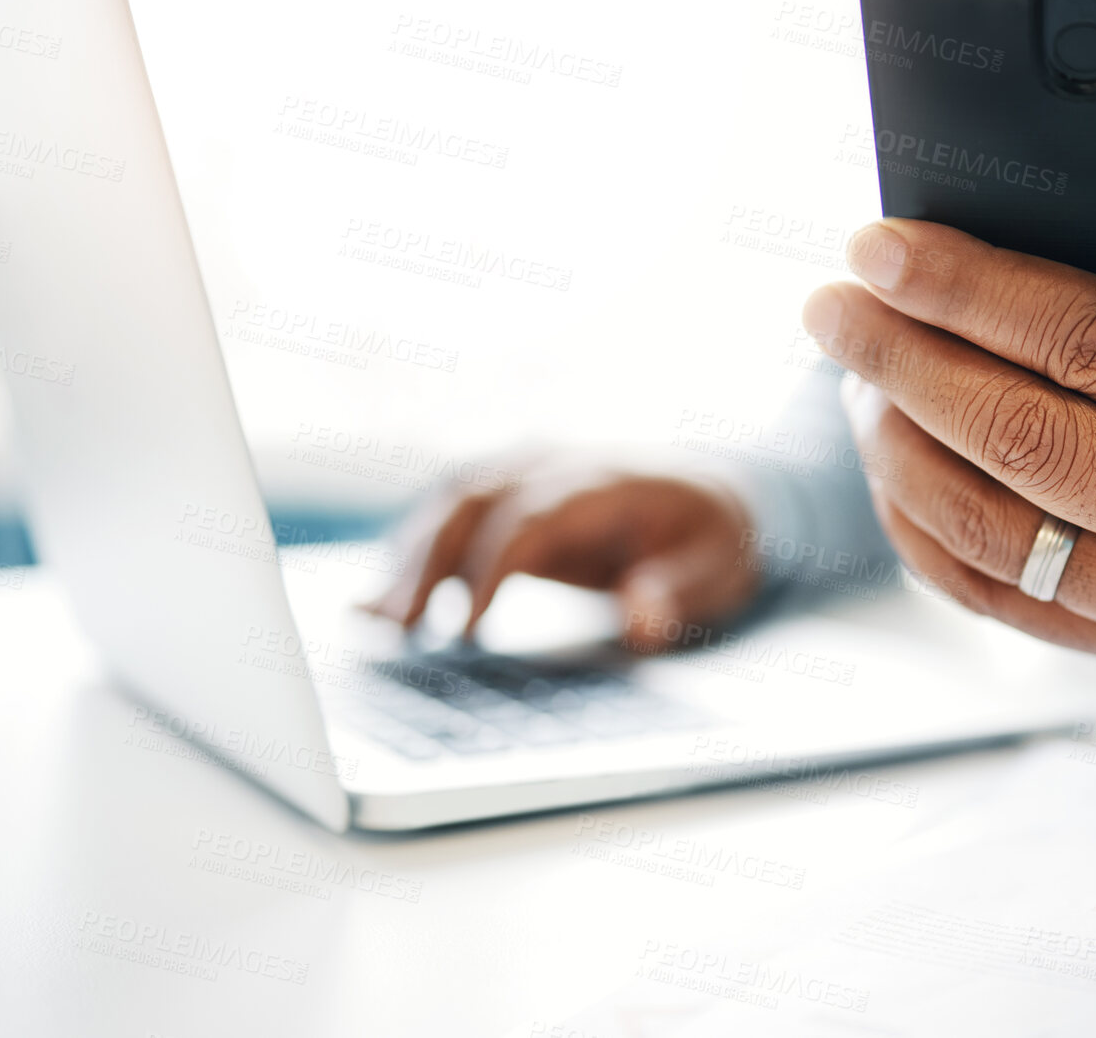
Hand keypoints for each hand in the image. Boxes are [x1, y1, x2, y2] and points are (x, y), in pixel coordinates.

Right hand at [365, 450, 759, 651]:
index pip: (530, 516)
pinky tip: (378, 601)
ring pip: (450, 500)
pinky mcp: (510, 494)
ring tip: (378, 622)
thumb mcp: (717, 568)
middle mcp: (555, 465)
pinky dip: (411, 551)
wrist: (714, 493)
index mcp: (604, 482)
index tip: (464, 629)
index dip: (490, 568)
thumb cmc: (713, 536)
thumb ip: (677, 592)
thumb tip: (642, 620)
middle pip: (473, 499)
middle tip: (400, 629)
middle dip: (428, 561)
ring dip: (409, 556)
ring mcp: (527, 472)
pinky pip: (450, 512)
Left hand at [806, 220, 1095, 714]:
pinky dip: (921, 531)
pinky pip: (997, 601)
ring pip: (993, 531)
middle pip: (1027, 439)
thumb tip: (1035, 249)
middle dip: (905, 359)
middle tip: (833, 305)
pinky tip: (894, 466)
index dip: (976, 290)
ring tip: (856, 375)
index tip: (887, 247)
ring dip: (896, 445)